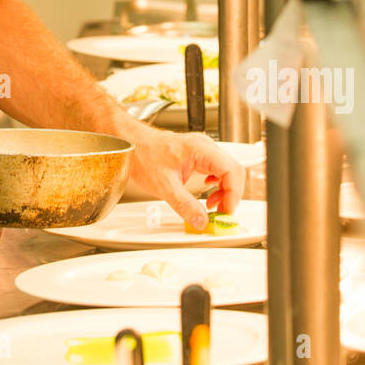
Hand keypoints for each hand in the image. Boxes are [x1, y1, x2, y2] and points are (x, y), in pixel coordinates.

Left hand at [124, 125, 245, 229]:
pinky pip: (217, 170)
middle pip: (234, 171)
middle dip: (231, 195)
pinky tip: (209, 195)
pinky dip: (218, 185)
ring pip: (227, 171)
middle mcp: (205, 147)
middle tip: (222, 213)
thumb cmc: (143, 155)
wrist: (130, 143)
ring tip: (214, 207)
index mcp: (201, 150)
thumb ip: (185, 205)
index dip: (233, 194)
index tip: (226, 212)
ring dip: (225, 191)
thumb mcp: (164, 185)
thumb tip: (202, 221)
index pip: (231, 171)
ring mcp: (202, 150)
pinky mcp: (198, 155)